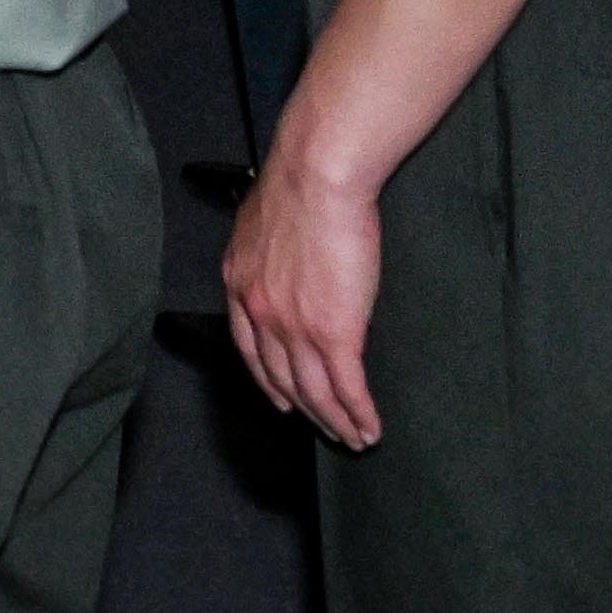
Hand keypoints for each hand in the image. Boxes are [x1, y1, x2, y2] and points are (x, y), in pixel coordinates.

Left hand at [219, 156, 384, 447]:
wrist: (316, 173)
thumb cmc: (298, 182)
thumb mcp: (262, 222)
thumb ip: (268, 250)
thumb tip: (284, 257)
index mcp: (240, 283)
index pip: (249, 349)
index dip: (268, 381)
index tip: (282, 400)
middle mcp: (260, 312)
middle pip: (282, 379)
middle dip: (305, 409)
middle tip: (325, 428)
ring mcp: (295, 327)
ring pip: (315, 392)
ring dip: (336, 422)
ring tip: (354, 439)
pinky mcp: (334, 332)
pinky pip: (347, 387)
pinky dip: (359, 414)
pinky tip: (371, 428)